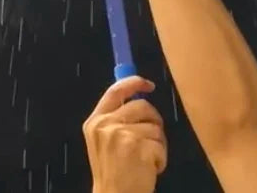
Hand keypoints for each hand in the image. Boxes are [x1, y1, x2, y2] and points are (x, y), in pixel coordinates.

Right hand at [84, 76, 167, 192]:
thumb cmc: (112, 172)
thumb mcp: (104, 141)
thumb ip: (116, 119)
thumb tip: (141, 96)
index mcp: (95, 121)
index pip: (116, 91)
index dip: (134, 82)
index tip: (149, 85)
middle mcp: (106, 125)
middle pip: (142, 105)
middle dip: (154, 121)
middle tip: (151, 140)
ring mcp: (121, 135)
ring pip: (155, 127)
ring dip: (158, 144)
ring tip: (146, 161)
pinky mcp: (138, 148)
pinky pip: (161, 145)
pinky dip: (161, 159)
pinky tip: (149, 170)